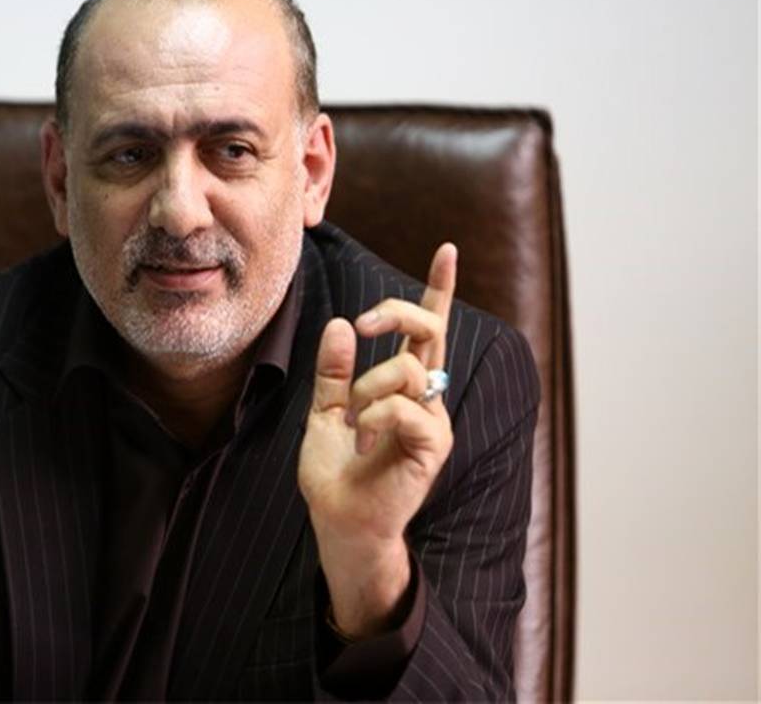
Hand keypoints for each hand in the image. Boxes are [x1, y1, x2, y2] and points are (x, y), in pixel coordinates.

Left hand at [297, 243, 457, 638]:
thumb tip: (342, 324)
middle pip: (427, 330)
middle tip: (363, 323)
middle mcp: (426, 396)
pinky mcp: (433, 444)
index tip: (447, 249)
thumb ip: (334, 371)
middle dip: (395, 312)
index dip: (437, 289)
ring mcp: (433, 419)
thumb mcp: (325, 410)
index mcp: (402, 384)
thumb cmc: (335, 472)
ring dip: (365, 388)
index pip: (427, 328)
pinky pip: (403, 407)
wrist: (339, 522)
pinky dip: (374, 416)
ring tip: (353, 424)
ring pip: (405, 368)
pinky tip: (364, 440)